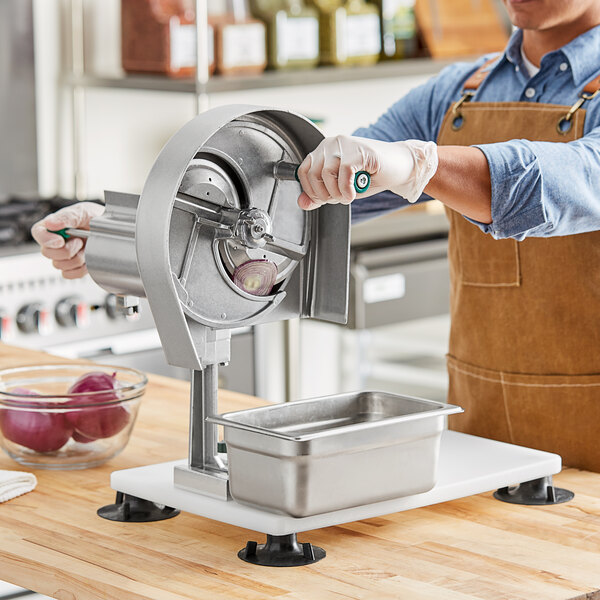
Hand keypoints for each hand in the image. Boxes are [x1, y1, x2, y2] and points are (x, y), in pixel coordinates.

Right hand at [31, 202, 103, 278]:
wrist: (110, 231)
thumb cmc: (94, 218)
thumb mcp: (83, 212)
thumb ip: (67, 217)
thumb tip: (50, 224)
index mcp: (53, 226)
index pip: (37, 233)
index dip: (46, 239)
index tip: (60, 241)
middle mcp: (55, 242)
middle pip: (47, 253)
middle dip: (66, 249)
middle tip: (80, 241)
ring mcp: (63, 256)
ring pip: (59, 265)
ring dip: (76, 258)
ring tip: (85, 247)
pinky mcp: (72, 267)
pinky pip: (69, 274)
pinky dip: (80, 269)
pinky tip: (87, 258)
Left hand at [296, 135, 438, 209]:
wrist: (399, 168)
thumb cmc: (370, 177)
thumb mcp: (340, 189)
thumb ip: (320, 195)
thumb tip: (302, 203)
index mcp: (324, 151)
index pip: (303, 171)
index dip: (312, 191)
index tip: (325, 198)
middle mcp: (331, 144)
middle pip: (313, 174)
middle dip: (325, 194)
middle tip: (340, 198)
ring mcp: (345, 144)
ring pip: (326, 173)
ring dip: (337, 193)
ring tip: (348, 196)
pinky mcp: (358, 150)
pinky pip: (344, 172)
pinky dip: (347, 188)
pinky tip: (354, 193)